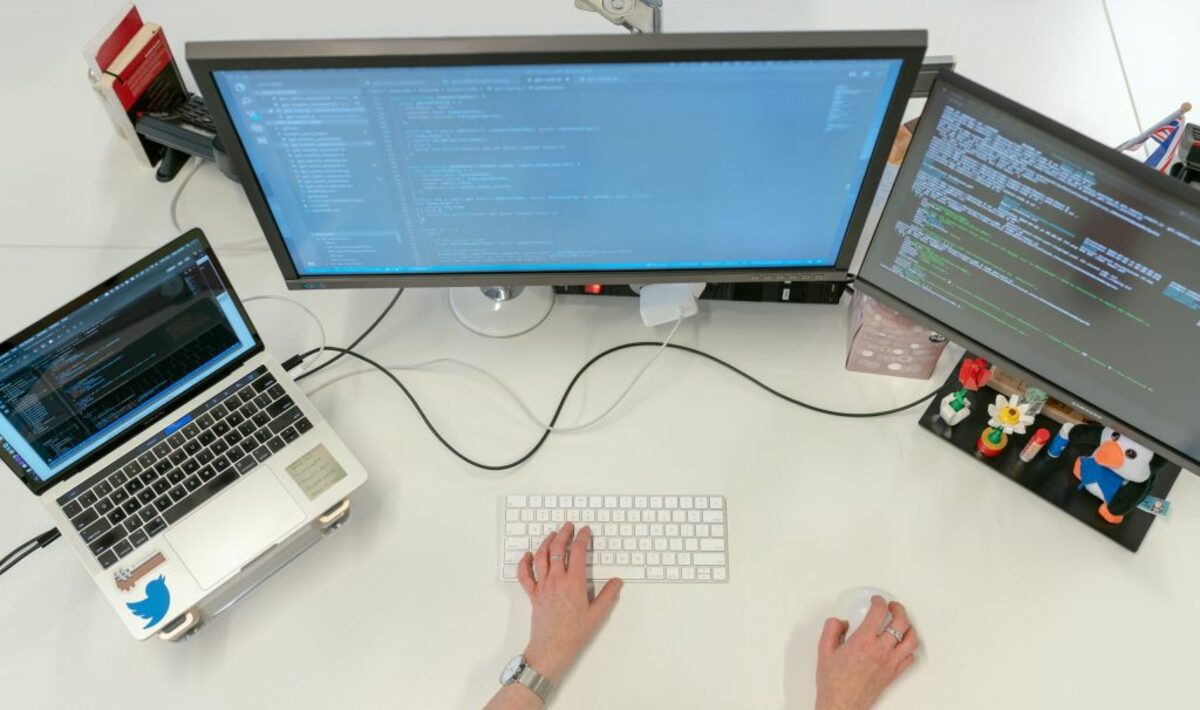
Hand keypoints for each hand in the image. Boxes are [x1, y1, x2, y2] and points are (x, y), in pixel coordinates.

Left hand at [516, 522, 622, 683]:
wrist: (552, 648)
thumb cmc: (574, 633)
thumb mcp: (597, 614)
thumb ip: (608, 595)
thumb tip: (617, 581)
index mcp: (574, 582)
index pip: (577, 552)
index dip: (582, 537)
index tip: (585, 531)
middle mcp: (557, 580)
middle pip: (557, 549)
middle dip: (563, 533)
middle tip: (569, 526)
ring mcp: (543, 586)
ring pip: (541, 557)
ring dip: (546, 542)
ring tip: (552, 534)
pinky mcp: (533, 594)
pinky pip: (525, 575)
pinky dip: (524, 562)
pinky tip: (528, 555)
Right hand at [815, 596, 918, 709]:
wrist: (841, 704)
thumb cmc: (833, 682)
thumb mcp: (824, 650)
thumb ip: (831, 629)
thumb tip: (841, 622)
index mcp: (863, 642)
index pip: (879, 612)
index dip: (879, 601)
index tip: (876, 601)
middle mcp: (880, 651)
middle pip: (901, 622)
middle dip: (898, 609)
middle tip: (892, 606)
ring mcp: (890, 663)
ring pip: (911, 640)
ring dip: (909, 627)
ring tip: (902, 622)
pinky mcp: (894, 674)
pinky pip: (910, 657)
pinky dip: (909, 647)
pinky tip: (903, 644)